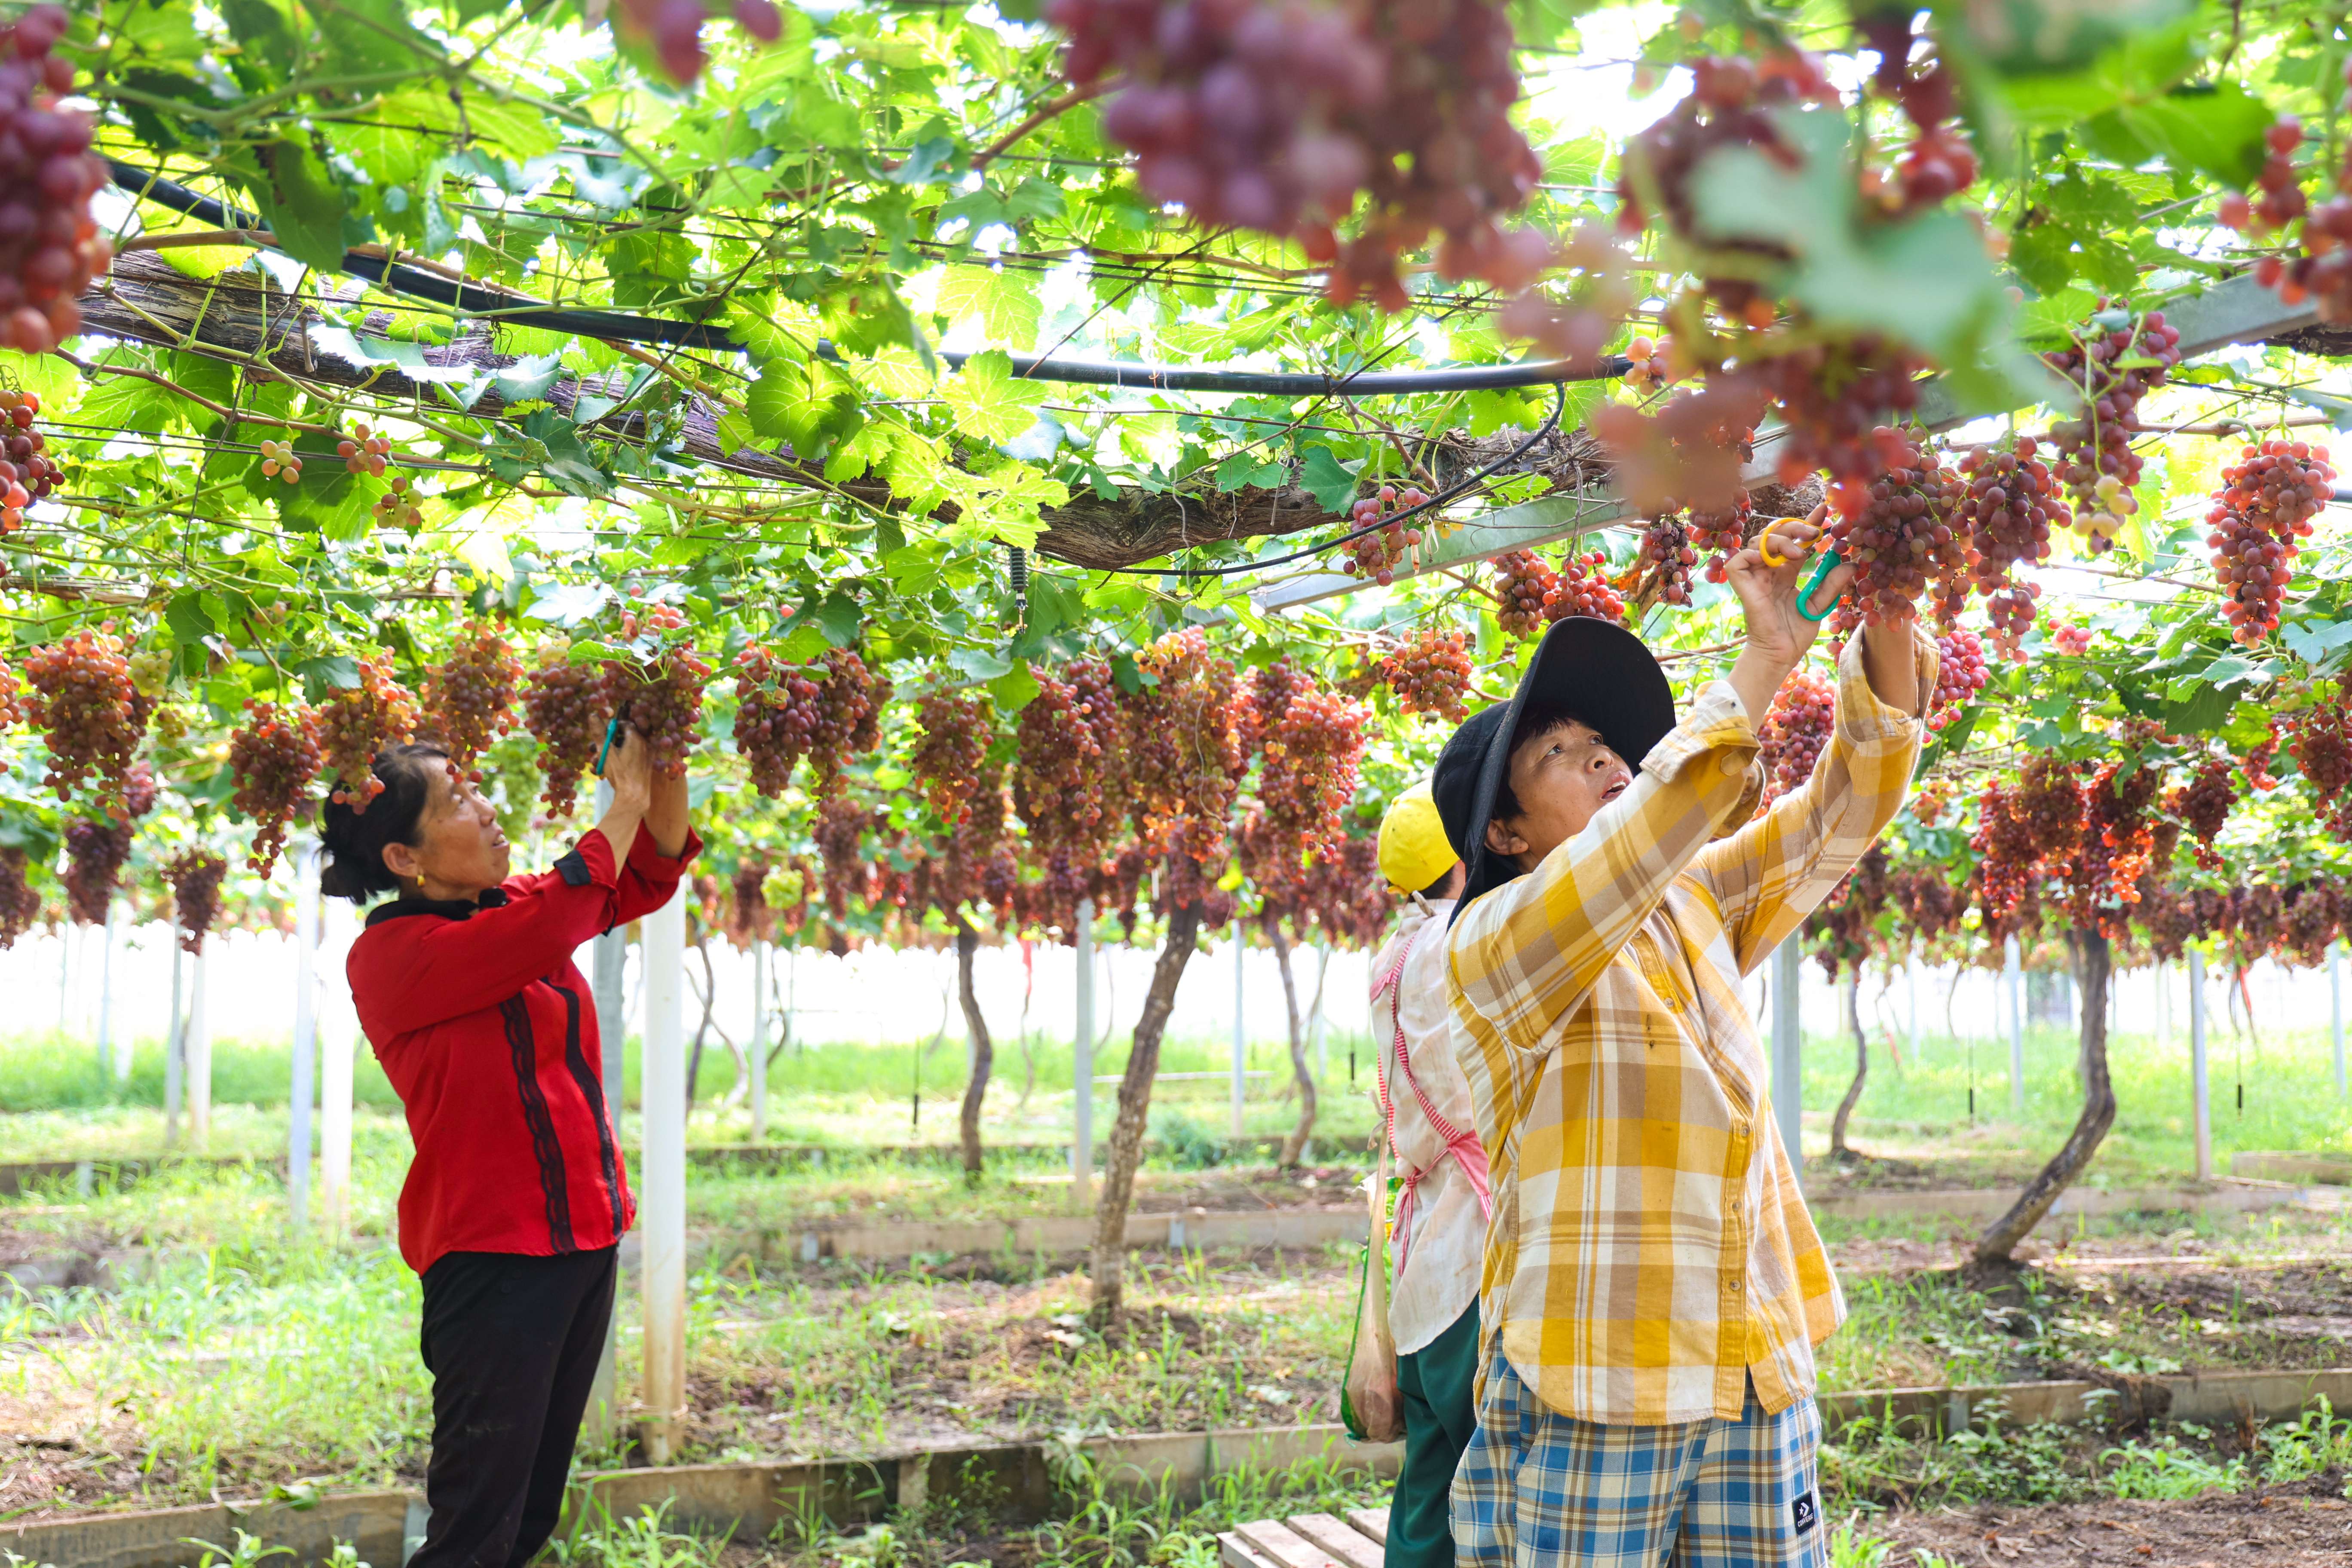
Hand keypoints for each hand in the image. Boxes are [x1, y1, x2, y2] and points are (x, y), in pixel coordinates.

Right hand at [602, 722, 651, 812]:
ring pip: (626, 749)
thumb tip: (593, 715)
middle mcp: (645, 744)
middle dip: (608, 743)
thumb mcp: (606, 751)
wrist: (634, 796)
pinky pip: (632, 758)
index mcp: (637, 738)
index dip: (611, 728)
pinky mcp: (646, 766)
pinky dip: (620, 761)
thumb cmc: (620, 773)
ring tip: (596, 763)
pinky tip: (607, 770)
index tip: (602, 735)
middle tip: (594, 751)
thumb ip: (599, 733)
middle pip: (624, 737)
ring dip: (610, 754)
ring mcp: (647, 756)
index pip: (624, 724)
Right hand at [1723, 511, 1852, 671]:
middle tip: (1811, 533)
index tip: (1824, 511)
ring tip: (1796, 553)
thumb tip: (1850, 563)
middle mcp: (1770, 570)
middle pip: (1775, 534)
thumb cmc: (1796, 632)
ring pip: (1757, 541)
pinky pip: (1739, 559)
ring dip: (1777, 540)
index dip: (1807, 524)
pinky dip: (1752, 554)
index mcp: (1787, 572)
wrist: (1781, 653)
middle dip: (1793, 527)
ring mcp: (1755, 576)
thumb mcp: (1821, 604)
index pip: (1796, 541)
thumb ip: (1832, 583)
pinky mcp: (1742, 584)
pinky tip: (1772, 560)